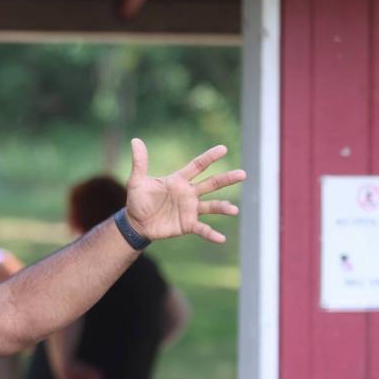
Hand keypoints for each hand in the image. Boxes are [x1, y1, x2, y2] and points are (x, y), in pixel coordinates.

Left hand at [124, 138, 244, 243]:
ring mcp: (190, 209)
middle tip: (243, 174)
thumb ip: (140, 162)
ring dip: (223, 207)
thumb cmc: (138, 199)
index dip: (209, 158)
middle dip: (227, 179)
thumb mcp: (136, 181)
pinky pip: (202, 228)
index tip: (223, 149)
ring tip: (234, 210)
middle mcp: (189, 193)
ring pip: (211, 206)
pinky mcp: (187, 224)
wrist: (136, 222)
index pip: (197, 166)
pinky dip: (211, 233)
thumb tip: (135, 140)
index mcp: (179, 180)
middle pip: (211, 184)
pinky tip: (221, 238)